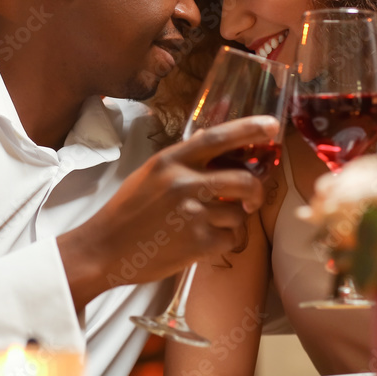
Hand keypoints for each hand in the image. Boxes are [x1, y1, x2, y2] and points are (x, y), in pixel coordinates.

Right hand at [57, 115, 279, 310]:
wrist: (104, 249)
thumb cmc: (128, 211)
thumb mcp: (150, 175)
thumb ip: (183, 161)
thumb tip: (218, 144)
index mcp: (170, 161)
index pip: (218, 137)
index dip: (250, 129)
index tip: (272, 126)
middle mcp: (184, 183)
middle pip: (244, 180)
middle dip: (257, 191)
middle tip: (253, 198)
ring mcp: (193, 214)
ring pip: (239, 214)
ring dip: (233, 221)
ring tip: (210, 226)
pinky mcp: (198, 243)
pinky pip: (231, 239)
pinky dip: (224, 242)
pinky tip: (203, 243)